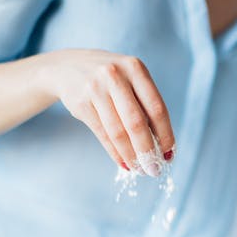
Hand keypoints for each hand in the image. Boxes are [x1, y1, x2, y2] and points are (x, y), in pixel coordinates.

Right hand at [41, 49, 174, 174]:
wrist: (67, 67)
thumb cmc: (110, 79)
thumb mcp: (130, 79)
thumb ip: (145, 104)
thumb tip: (161, 144)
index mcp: (135, 69)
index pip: (156, 108)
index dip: (165, 134)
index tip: (168, 154)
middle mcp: (115, 76)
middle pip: (137, 123)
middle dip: (147, 151)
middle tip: (154, 169)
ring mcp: (95, 89)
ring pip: (118, 132)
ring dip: (131, 155)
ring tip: (139, 169)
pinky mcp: (81, 103)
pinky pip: (103, 134)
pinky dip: (115, 152)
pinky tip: (124, 162)